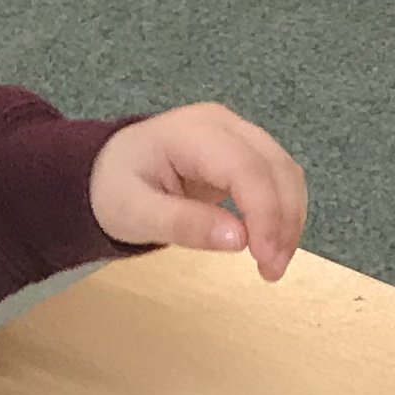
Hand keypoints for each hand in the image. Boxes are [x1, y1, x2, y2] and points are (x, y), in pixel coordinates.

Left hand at [89, 104, 306, 274]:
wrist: (105, 170)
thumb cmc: (115, 189)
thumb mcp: (135, 214)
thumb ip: (183, 224)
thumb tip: (239, 240)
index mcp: (192, 133)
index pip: (246, 168)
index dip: (265, 214)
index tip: (265, 259)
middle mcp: (224, 125)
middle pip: (276, 167)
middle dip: (284, 220)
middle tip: (272, 270)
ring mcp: (238, 135)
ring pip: (285, 172)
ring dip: (290, 218)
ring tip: (272, 263)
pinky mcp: (245, 152)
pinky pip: (277, 178)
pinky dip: (282, 211)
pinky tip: (270, 242)